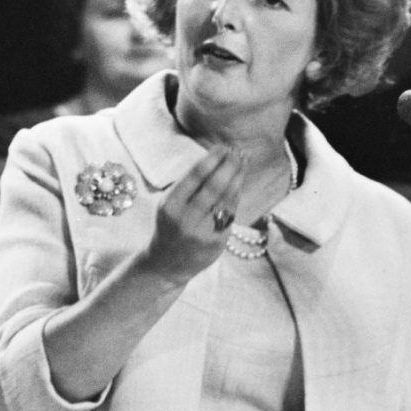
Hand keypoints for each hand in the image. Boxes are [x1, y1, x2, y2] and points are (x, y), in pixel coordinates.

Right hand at [143, 145, 243, 283]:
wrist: (166, 264)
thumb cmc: (171, 225)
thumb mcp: (170, 204)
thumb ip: (190, 185)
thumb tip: (217, 157)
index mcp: (171, 205)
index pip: (195, 176)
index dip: (212, 159)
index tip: (223, 147)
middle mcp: (186, 219)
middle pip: (214, 186)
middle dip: (229, 166)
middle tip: (238, 151)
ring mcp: (202, 232)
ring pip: (226, 199)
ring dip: (237, 177)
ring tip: (244, 161)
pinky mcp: (216, 242)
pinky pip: (230, 213)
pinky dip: (236, 195)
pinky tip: (240, 182)